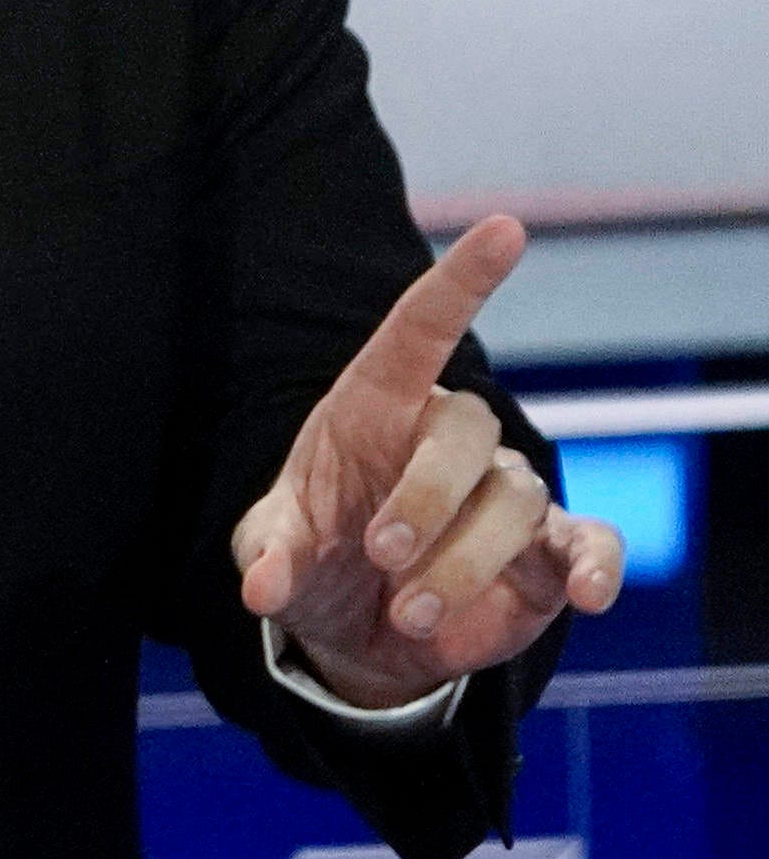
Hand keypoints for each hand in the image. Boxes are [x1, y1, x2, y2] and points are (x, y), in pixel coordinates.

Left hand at [233, 214, 621, 707]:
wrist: (359, 630)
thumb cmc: (316, 561)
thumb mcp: (275, 555)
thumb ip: (269, 557)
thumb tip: (262, 586)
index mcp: (379, 409)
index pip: (422, 330)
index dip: (461, 281)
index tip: (505, 229)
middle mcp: (451, 440)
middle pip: (468, 434)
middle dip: (425, 498)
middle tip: (381, 555)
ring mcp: (506, 492)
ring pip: (514, 502)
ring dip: (462, 564)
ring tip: (409, 614)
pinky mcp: (546, 552)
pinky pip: (590, 544)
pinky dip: (596, 567)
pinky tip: (588, 596)